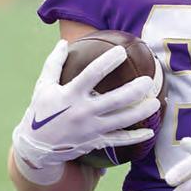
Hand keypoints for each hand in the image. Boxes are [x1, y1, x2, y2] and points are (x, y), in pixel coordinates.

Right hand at [12, 39, 160, 169]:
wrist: (34, 149)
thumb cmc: (40, 112)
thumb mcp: (43, 86)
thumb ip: (54, 64)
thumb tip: (63, 41)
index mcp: (70, 95)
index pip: (92, 75)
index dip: (108, 62)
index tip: (122, 51)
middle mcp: (82, 112)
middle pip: (114, 100)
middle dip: (134, 90)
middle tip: (148, 81)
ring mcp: (90, 129)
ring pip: (121, 121)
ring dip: (140, 113)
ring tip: (155, 103)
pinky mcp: (95, 142)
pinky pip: (119, 140)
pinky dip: (135, 138)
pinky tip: (150, 132)